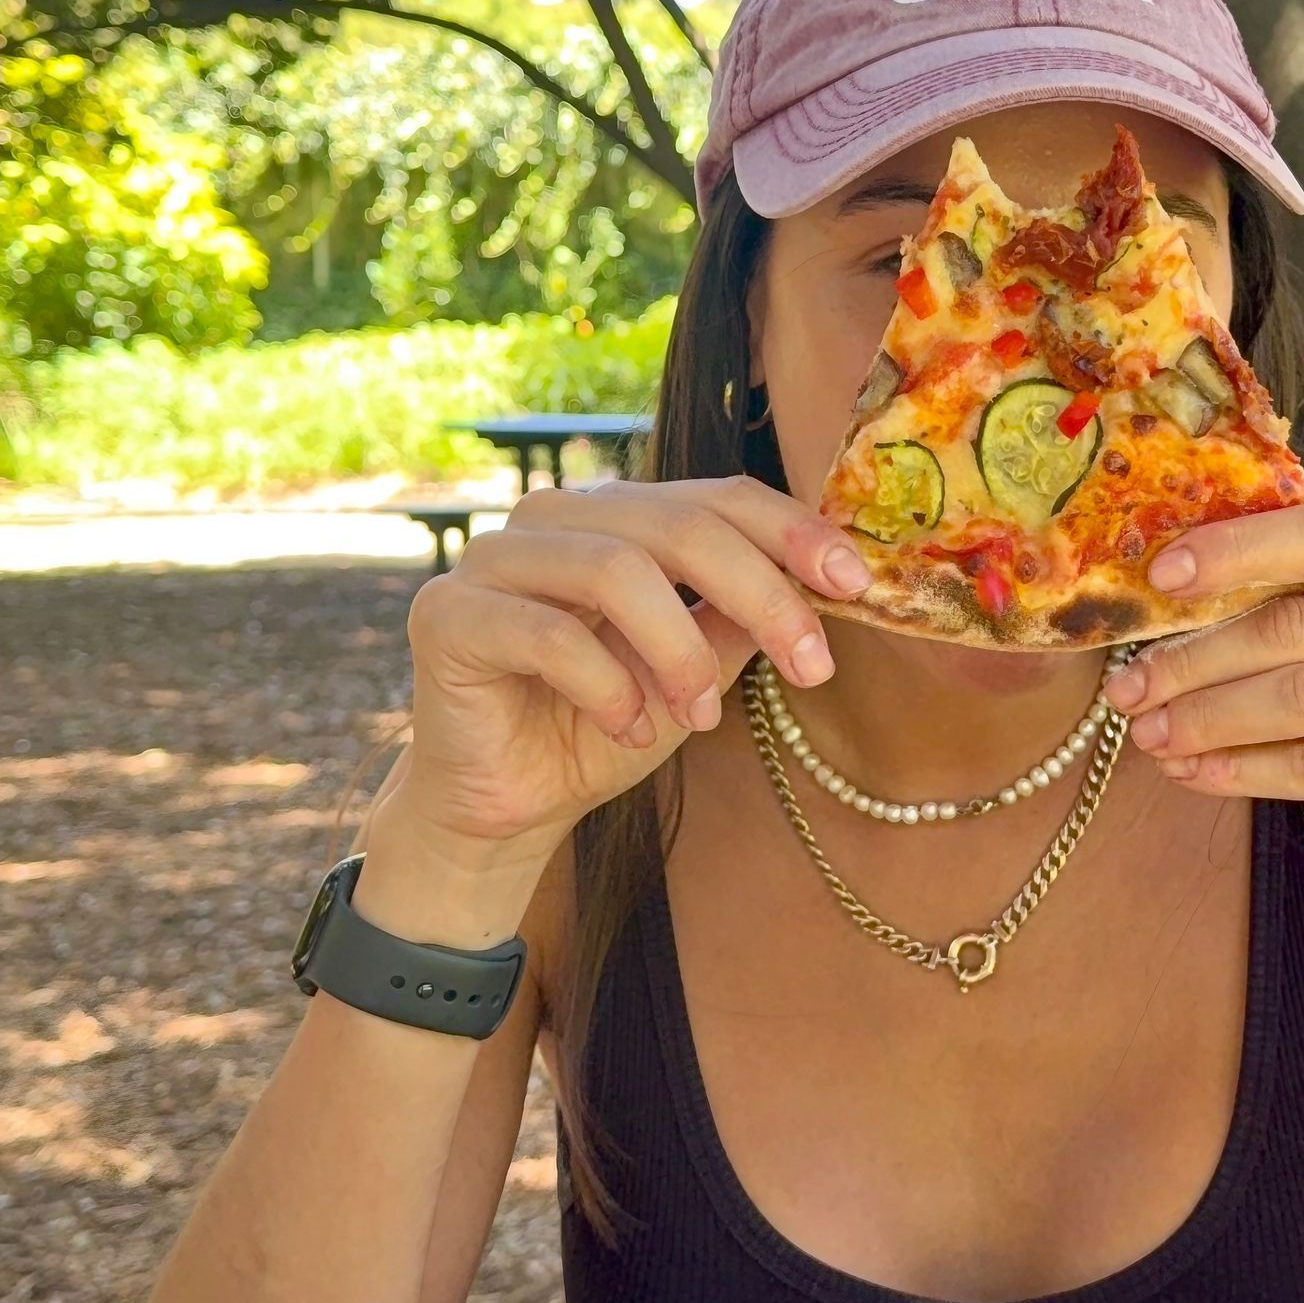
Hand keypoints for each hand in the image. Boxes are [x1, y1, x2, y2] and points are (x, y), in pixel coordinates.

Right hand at [396, 477, 872, 859]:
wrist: (507, 805)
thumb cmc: (601, 727)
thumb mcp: (695, 673)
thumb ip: (741, 622)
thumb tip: (822, 584)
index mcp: (619, 516)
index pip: (716, 497)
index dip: (791, 531)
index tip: (855, 583)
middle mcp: (556, 519)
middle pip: (677, 524)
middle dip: (760, 593)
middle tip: (812, 665)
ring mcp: (495, 558)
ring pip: (615, 569)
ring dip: (679, 650)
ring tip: (702, 715)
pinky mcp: (448, 614)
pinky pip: (549, 634)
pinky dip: (608, 687)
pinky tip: (629, 728)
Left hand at [1106, 499, 1303, 962]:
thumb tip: (1170, 600)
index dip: (1240, 548)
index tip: (1160, 576)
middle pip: (1301, 624)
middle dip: (1197, 656)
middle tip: (1128, 687)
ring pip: (1303, 697)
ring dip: (1208, 717)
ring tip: (1150, 736)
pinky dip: (1244, 769)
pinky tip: (1196, 774)